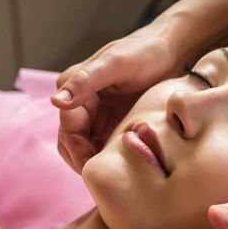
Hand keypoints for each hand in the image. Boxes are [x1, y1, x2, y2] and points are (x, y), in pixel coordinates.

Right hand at [51, 26, 181, 172]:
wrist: (171, 50)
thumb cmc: (145, 51)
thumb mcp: (117, 63)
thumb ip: (86, 80)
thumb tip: (56, 101)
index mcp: (74, 86)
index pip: (67, 127)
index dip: (77, 150)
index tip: (93, 168)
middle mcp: (81, 101)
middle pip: (70, 141)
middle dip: (82, 160)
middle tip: (104, 178)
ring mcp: (97, 113)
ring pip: (84, 147)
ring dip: (94, 161)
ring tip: (115, 176)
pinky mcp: (112, 121)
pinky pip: (103, 146)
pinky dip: (108, 158)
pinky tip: (124, 166)